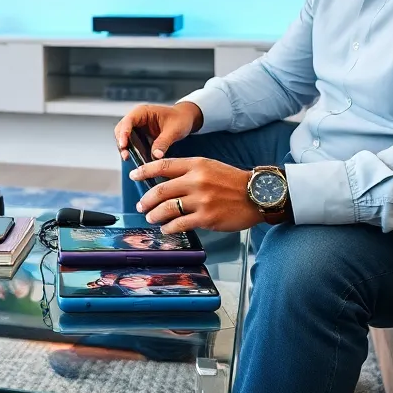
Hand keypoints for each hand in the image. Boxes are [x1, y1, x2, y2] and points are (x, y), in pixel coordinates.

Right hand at [114, 101, 202, 159]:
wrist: (185, 119)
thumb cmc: (180, 119)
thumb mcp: (174, 130)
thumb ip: (163, 142)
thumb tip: (156, 156)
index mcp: (143, 112)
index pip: (128, 121)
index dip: (124, 133)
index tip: (124, 145)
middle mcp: (137, 119)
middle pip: (121, 130)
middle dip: (121, 142)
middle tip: (125, 155)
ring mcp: (137, 127)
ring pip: (124, 138)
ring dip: (124, 148)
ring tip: (128, 158)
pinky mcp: (140, 136)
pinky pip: (132, 143)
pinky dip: (131, 150)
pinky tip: (135, 158)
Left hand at [130, 158, 259, 232]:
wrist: (258, 194)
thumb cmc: (232, 182)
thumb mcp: (209, 167)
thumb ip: (188, 171)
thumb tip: (163, 179)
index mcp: (196, 164)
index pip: (163, 165)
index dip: (144, 171)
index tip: (134, 176)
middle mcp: (197, 180)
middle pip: (161, 190)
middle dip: (146, 199)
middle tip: (141, 205)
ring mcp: (201, 200)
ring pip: (167, 208)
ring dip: (155, 214)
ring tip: (151, 217)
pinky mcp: (207, 218)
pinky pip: (179, 224)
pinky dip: (168, 227)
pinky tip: (166, 228)